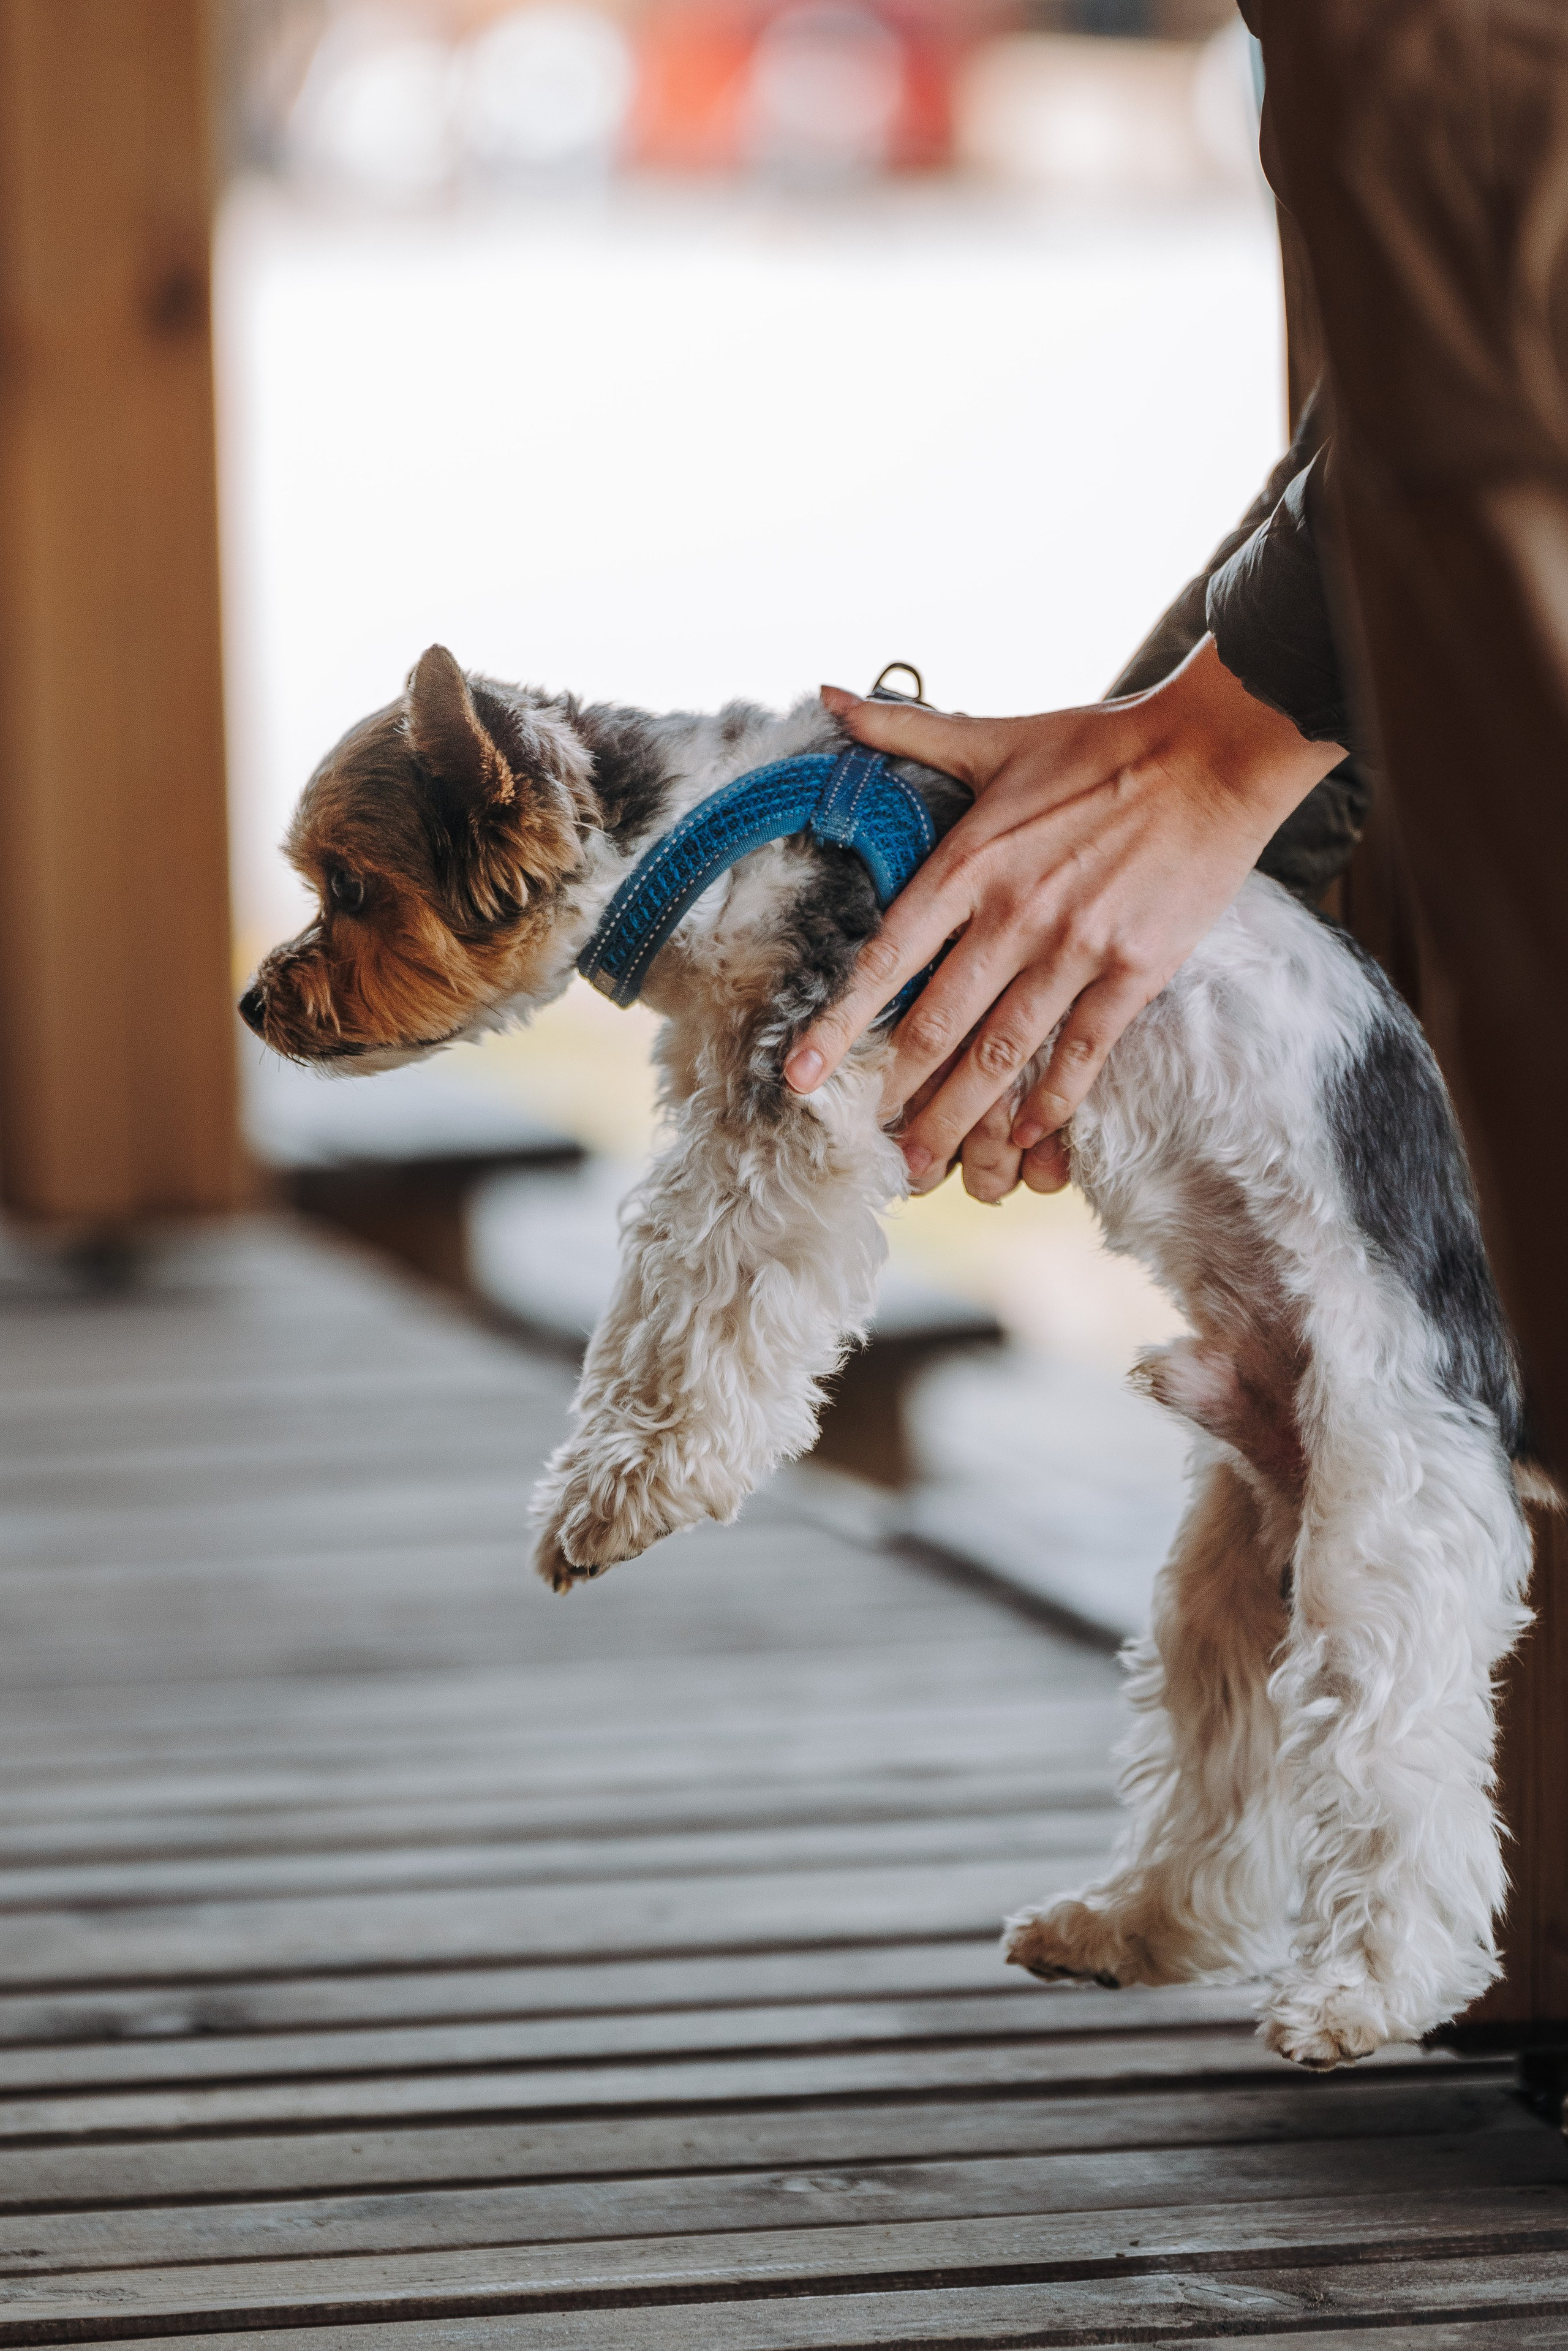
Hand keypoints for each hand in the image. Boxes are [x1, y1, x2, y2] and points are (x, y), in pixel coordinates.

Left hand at [784, 637, 1343, 1198]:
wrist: (1215, 750)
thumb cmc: (1100, 744)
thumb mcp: (994, 735)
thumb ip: (906, 730)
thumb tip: (829, 696)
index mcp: (969, 863)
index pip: (885, 960)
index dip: (839, 1026)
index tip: (801, 1079)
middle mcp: (1013, 915)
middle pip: (935, 1028)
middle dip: (895, 1097)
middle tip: (867, 1149)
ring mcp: (1075, 949)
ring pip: (999, 1055)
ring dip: (957, 1118)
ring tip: (924, 1165)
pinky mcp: (1133, 971)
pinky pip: (1079, 1054)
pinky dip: (1048, 1103)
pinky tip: (1021, 1141)